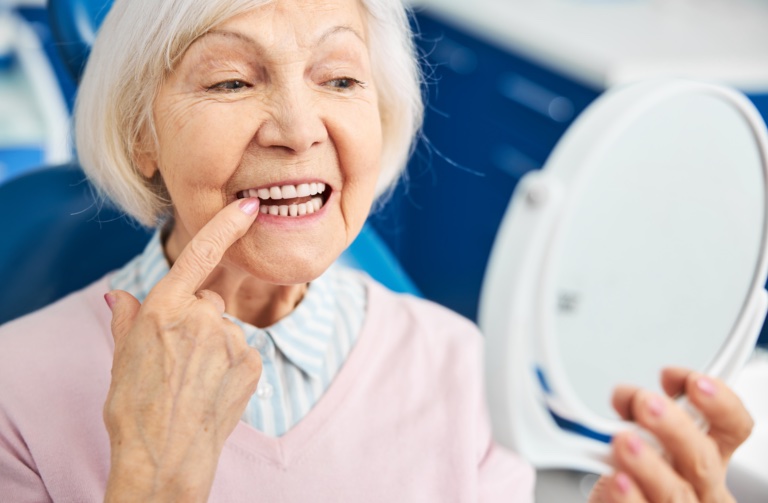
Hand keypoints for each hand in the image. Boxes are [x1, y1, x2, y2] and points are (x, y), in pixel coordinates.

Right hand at [102, 198, 261, 502]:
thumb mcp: (121, 357)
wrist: (164, 456)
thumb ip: (127, 318)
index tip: (248, 207)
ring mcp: (230, 339)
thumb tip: (121, 294)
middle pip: (208, 303)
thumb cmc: (133, 407)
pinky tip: (213, 389)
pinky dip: (232, 366)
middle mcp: (201, 317)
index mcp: (164, 309)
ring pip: (226, 331)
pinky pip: (243, 352)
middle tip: (179, 361)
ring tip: (194, 382)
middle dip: (197, 322)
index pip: (200, 255)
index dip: (226, 226)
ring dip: (214, 347)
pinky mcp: (252, 362)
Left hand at [590, 367, 753, 502]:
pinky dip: (629, 497)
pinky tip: (616, 480)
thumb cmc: (635, 475)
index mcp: (708, 456)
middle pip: (703, 459)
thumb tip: (625, 396)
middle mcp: (701, 485)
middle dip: (674, 427)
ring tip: (624, 441)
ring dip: (649, 464)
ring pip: (677, 492)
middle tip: (645, 403)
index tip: (694, 381)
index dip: (721, 403)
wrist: (617, 502)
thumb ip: (637, 413)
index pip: (732, 428)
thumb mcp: (642, 435)